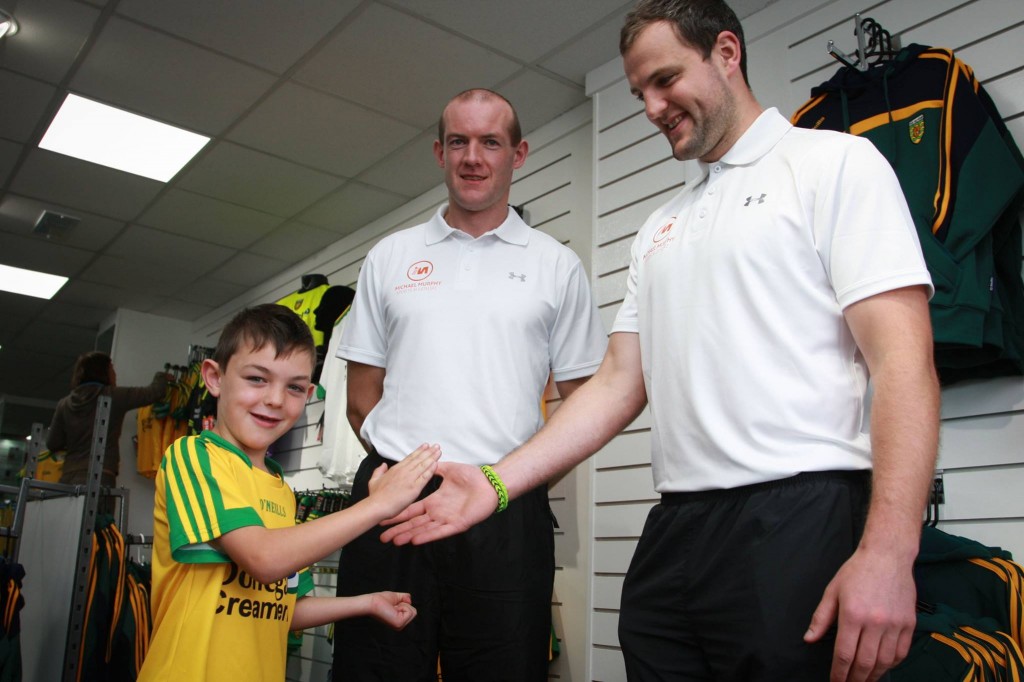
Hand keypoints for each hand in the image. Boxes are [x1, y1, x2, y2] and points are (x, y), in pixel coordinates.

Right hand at [366, 444, 440, 518]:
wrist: (377, 506)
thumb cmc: (376, 496)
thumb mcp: (374, 480)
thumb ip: (379, 471)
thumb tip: (382, 465)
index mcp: (396, 469)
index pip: (410, 457)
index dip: (419, 451)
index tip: (425, 446)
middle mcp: (404, 471)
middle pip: (419, 459)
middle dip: (428, 452)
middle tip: (436, 446)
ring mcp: (409, 479)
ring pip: (423, 465)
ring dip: (432, 458)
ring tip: (438, 451)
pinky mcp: (414, 488)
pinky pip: (425, 477)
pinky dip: (431, 470)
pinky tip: (436, 464)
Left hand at [366, 591, 416, 630]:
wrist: (372, 602)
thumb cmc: (380, 600)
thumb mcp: (396, 597)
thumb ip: (404, 598)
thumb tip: (410, 600)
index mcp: (398, 621)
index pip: (411, 611)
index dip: (404, 603)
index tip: (393, 605)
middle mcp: (400, 625)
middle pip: (414, 612)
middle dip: (405, 604)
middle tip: (393, 606)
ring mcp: (400, 625)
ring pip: (413, 612)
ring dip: (403, 605)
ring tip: (393, 608)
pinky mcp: (399, 623)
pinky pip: (410, 611)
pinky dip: (403, 606)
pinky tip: (393, 609)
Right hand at [380, 461, 497, 544]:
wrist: (490, 482)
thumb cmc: (472, 477)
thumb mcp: (449, 470)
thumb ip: (435, 469)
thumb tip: (424, 463)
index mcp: (435, 501)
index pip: (412, 510)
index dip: (399, 515)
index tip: (385, 519)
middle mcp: (438, 513)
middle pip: (414, 523)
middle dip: (399, 530)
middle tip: (382, 537)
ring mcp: (447, 519)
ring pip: (424, 530)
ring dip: (409, 535)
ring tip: (395, 541)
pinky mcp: (458, 524)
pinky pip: (440, 532)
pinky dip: (428, 536)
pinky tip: (416, 540)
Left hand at [804, 547, 916, 681]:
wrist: (888, 556)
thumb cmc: (857, 571)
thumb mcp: (832, 591)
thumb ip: (821, 618)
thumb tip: (809, 639)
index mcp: (852, 615)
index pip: (844, 654)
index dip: (839, 673)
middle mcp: (875, 623)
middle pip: (864, 663)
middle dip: (855, 680)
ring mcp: (894, 624)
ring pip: (884, 661)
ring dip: (873, 676)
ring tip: (864, 680)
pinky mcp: (909, 624)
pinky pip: (901, 653)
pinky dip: (891, 664)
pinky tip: (882, 667)